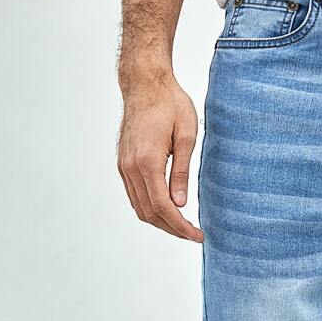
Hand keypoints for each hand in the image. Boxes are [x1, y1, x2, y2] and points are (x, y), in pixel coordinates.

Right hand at [118, 70, 203, 241]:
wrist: (144, 83)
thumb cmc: (169, 103)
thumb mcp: (186, 136)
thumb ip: (181, 172)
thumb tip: (180, 204)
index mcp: (147, 161)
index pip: (163, 207)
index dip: (181, 226)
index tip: (198, 236)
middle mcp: (131, 167)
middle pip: (150, 213)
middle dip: (172, 229)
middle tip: (194, 234)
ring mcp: (124, 166)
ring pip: (140, 208)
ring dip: (161, 221)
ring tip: (183, 226)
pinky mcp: (123, 164)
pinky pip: (135, 196)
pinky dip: (151, 209)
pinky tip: (168, 210)